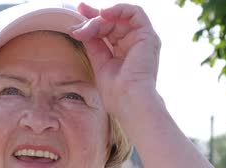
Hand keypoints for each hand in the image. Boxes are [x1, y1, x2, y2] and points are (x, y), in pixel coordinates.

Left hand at [71, 2, 161, 116]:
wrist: (128, 100)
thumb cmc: (115, 91)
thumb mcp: (98, 61)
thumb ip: (92, 42)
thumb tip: (79, 28)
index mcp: (123, 50)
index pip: (107, 29)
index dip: (92, 20)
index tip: (77, 13)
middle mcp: (133, 43)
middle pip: (112, 21)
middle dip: (92, 19)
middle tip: (78, 25)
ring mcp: (141, 39)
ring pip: (119, 17)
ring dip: (101, 19)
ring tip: (89, 27)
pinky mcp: (148, 36)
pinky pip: (135, 12)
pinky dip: (119, 9)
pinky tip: (104, 14)